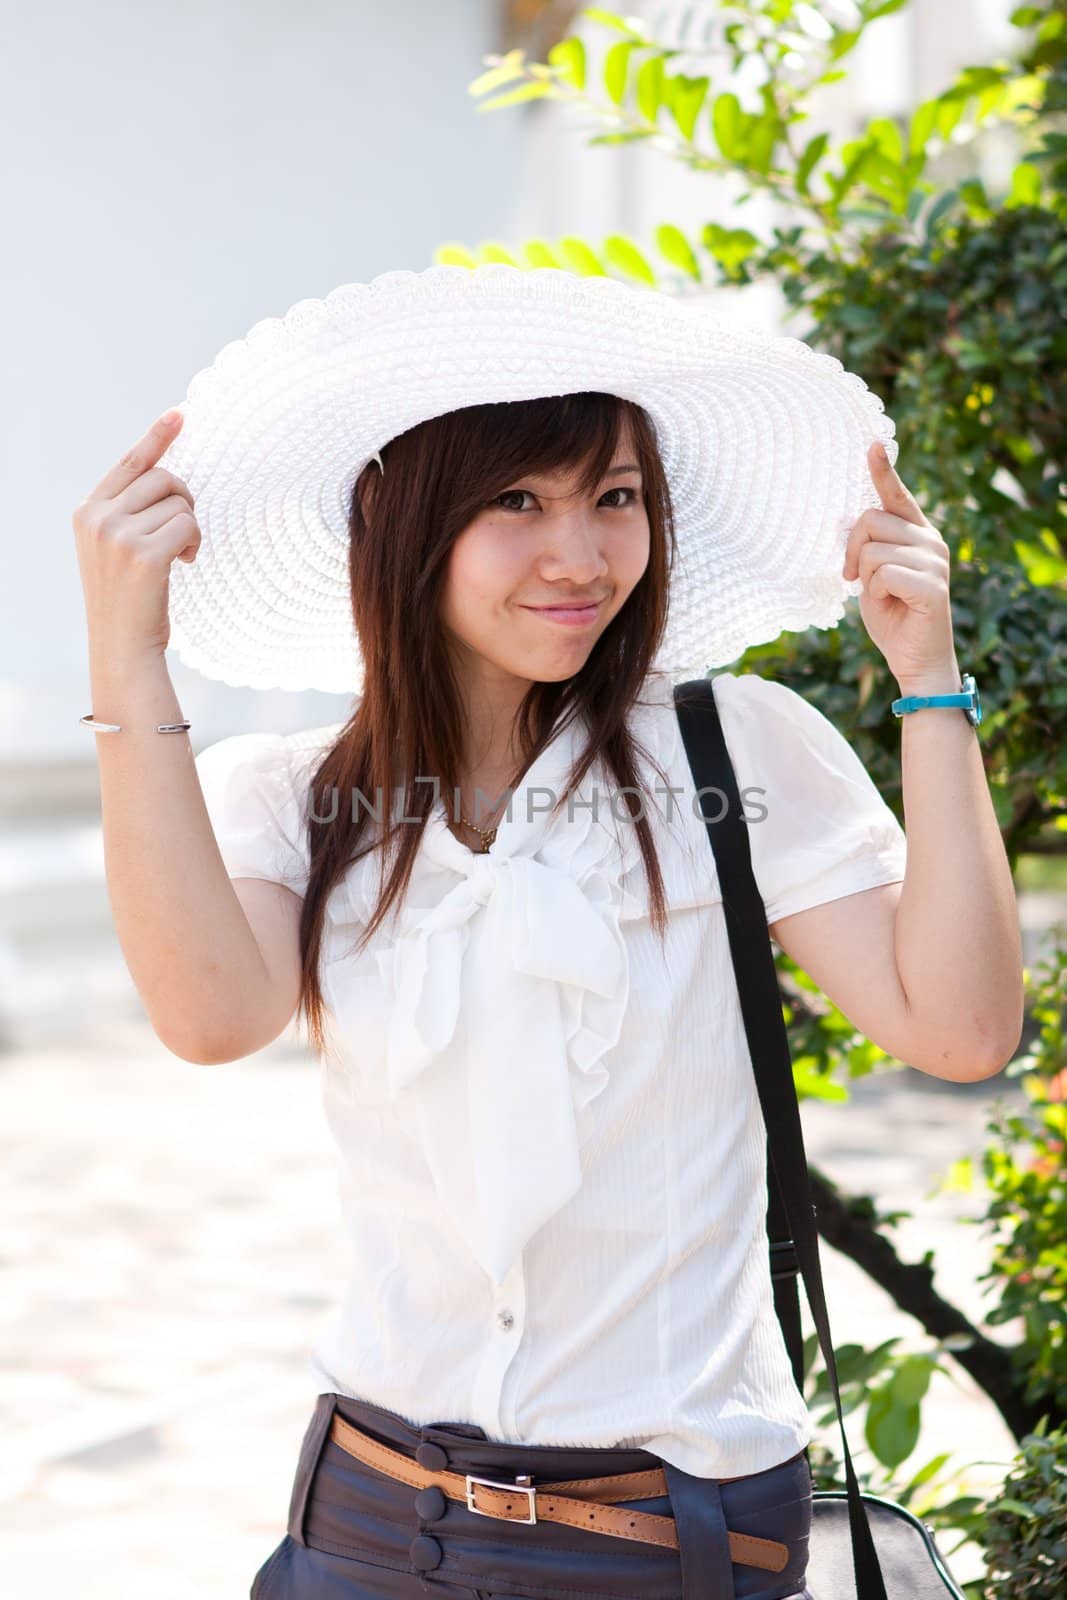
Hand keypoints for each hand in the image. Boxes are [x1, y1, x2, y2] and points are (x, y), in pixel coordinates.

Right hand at [72, 409, 198, 668]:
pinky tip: (186, 563)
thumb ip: (128, 513)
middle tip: (185, 532)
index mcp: (87, 511)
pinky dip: (195, 542)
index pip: (130, 463)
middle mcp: (98, 517)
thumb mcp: (115, 550)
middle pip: (163, 478)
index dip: (157, 437)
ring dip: (191, 528)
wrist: (122, 647)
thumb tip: (166, 479)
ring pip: (179, 503)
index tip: (180, 414)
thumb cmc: (127, 601)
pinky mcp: (143, 554)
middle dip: (185, 500)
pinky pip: (188, 525)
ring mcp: (118, 535)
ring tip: (181, 556)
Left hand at [842, 441, 959, 692]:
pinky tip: (892, 605)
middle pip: (869, 520)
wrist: (914, 660)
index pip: (897, 496)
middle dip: (851, 551)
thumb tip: (851, 523)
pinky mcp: (932, 585)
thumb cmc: (892, 618)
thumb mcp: (872, 577)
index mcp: (917, 535)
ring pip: (872, 550)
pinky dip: (876, 593)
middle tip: (855, 579)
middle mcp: (931, 540)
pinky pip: (883, 574)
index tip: (873, 444)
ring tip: (882, 596)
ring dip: (865, 578)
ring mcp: (935, 561)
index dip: (883, 471)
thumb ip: (868, 548)